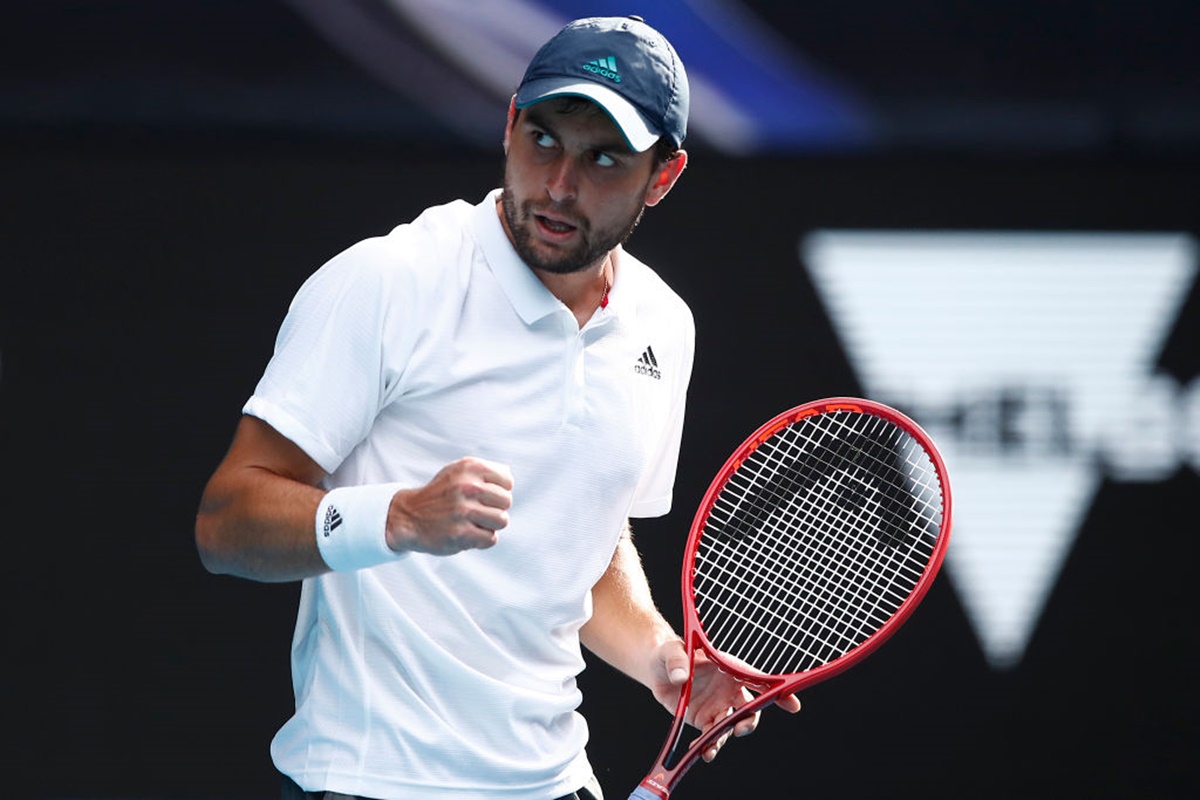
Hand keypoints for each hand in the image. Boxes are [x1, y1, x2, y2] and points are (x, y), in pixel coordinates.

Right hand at [385, 457, 513, 554]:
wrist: (409, 517)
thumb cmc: (440, 494)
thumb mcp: (458, 471)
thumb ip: (486, 470)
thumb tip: (509, 476)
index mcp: (469, 468)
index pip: (508, 482)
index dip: (499, 491)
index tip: (482, 496)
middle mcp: (467, 486)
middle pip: (506, 502)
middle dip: (495, 508)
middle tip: (477, 511)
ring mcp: (463, 511)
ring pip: (502, 521)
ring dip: (490, 525)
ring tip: (473, 522)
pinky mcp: (460, 534)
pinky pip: (491, 539)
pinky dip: (482, 540)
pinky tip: (467, 533)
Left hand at [650, 640, 801, 761]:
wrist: (656, 668)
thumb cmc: (669, 652)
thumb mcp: (671, 651)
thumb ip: (677, 661)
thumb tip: (681, 676)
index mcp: (729, 668)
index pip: (759, 679)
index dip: (777, 691)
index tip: (793, 705)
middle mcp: (729, 689)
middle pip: (750, 708)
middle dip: (750, 721)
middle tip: (738, 729)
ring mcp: (718, 706)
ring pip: (731, 726)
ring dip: (724, 739)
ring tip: (709, 748)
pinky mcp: (704, 720)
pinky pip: (711, 736)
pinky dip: (708, 746)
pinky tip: (699, 749)